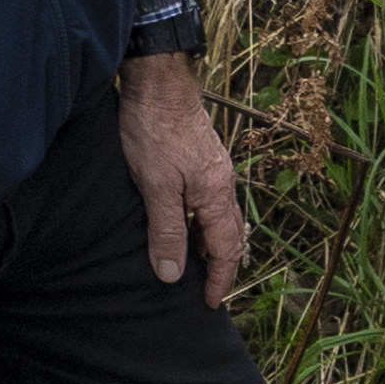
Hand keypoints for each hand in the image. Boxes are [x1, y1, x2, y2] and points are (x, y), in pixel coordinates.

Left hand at [119, 51, 252, 306]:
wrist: (157, 80)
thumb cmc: (154, 130)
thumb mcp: (155, 186)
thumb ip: (166, 230)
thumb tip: (173, 274)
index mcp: (217, 193)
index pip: (227, 248)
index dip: (220, 279)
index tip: (210, 303)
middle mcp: (222, 181)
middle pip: (230, 232)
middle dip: (222, 263)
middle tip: (206, 287)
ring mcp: (213, 166)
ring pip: (219, 214)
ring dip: (211, 240)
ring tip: (194, 260)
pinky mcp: (200, 155)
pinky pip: (208, 198)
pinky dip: (202, 219)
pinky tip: (183, 219)